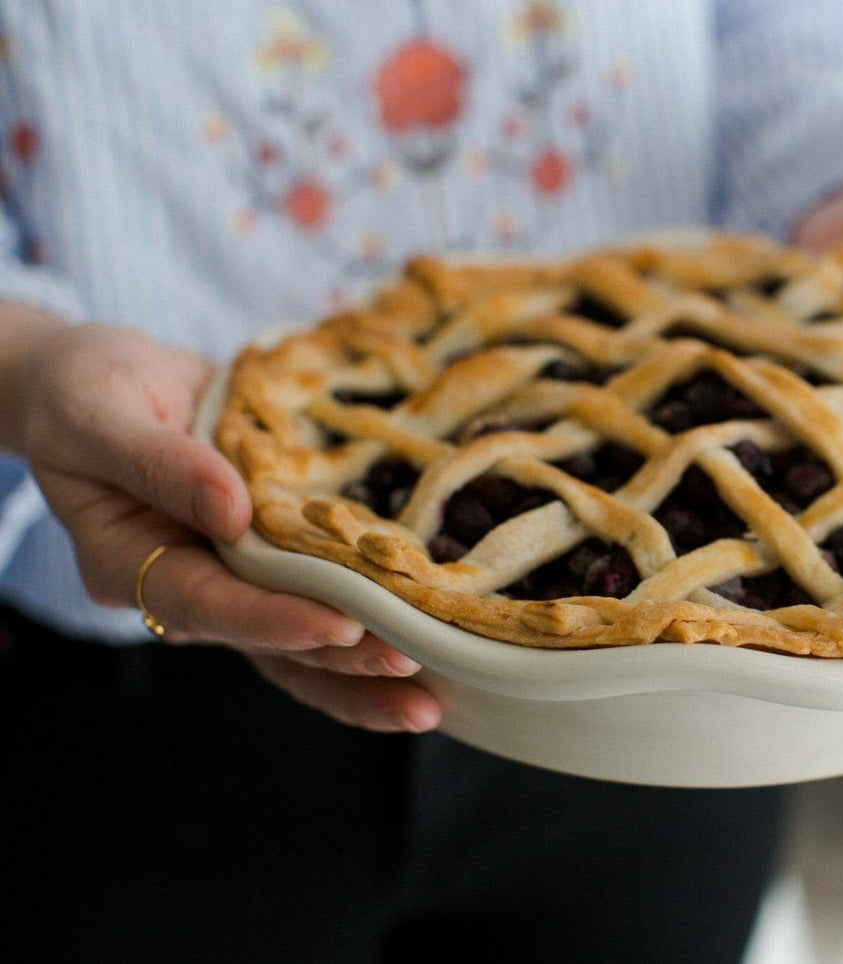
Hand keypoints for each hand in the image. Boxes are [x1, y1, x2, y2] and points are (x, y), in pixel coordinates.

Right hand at [21, 323, 440, 732]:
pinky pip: (323, 607)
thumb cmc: (90, 391)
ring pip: (301, 649)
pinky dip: (372, 634)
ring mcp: (235, 580)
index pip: (207, 606)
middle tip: (412, 663)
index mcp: (131, 564)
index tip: (337, 628)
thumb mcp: (102, 414)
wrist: (106, 381)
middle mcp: (187, 587)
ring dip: (364, 675)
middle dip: (340, 662)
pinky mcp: (274, 561)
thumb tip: (234, 508)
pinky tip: (432, 654)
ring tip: (430, 701)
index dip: (272, 622)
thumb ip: (161, 462)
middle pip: (268, 644)